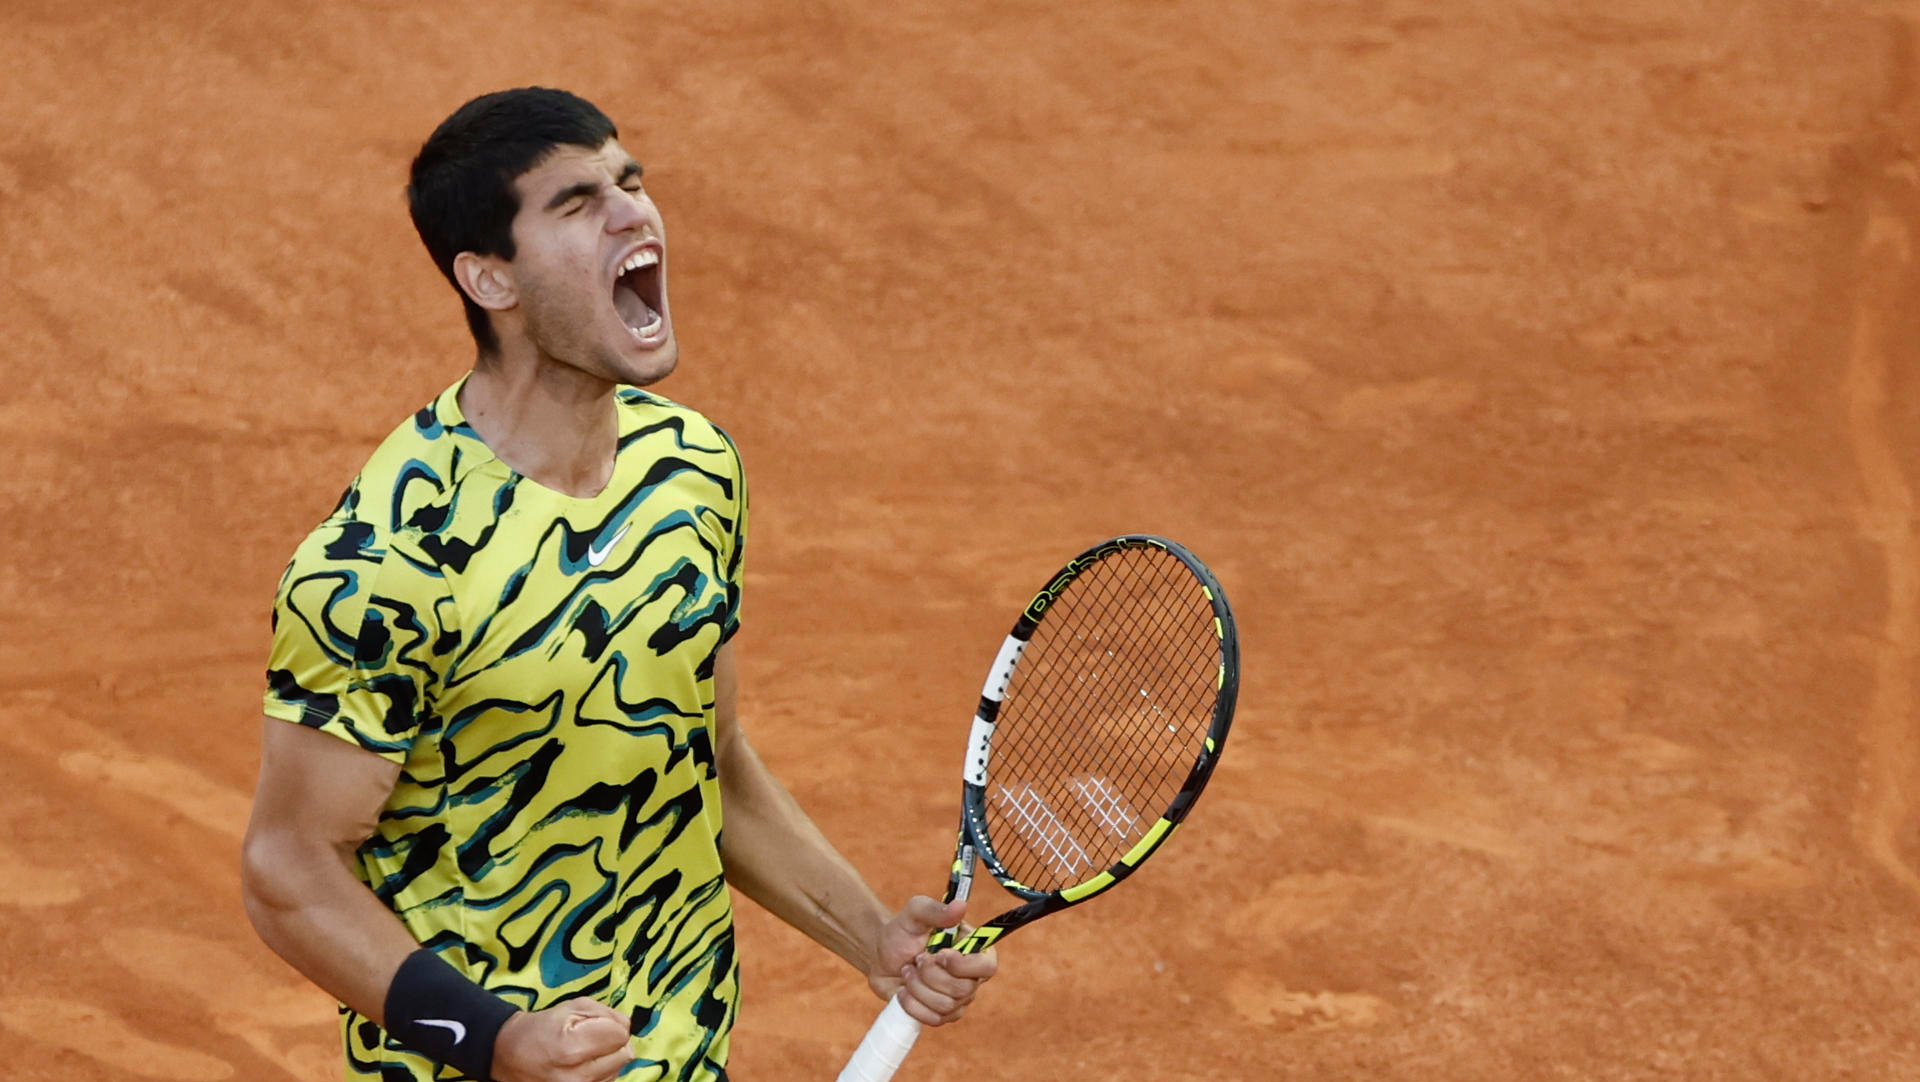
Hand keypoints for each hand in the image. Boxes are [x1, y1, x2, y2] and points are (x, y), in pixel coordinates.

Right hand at [490, 997, 636, 1081]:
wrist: (510, 1056)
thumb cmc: (540, 1028)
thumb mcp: (571, 1007)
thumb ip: (606, 1013)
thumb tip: (627, 1027)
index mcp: (572, 1048)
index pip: (620, 1034)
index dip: (611, 1024)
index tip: (596, 1024)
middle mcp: (577, 1077)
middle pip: (624, 1054)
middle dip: (612, 1041)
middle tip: (590, 1037)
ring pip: (618, 1069)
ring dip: (607, 1057)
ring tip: (582, 1051)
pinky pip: (608, 1080)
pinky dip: (601, 1071)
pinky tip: (582, 1064)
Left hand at [867, 896, 998, 1026]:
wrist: (881, 956)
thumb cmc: (903, 931)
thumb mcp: (915, 913)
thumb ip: (936, 910)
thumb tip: (960, 905)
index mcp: (975, 950)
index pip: (987, 966)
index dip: (964, 965)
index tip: (939, 954)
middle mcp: (971, 977)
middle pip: (962, 990)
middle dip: (931, 975)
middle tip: (917, 959)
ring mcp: (958, 1000)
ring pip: (945, 1005)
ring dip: (918, 987)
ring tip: (908, 971)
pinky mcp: (941, 1015)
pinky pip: (932, 1019)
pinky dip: (912, 1004)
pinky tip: (904, 990)